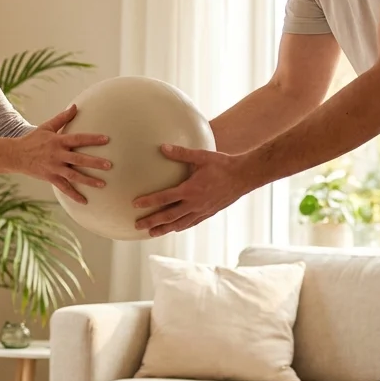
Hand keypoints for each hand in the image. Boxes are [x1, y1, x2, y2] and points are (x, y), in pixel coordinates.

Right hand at [17, 105, 110, 203]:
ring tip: (103, 184)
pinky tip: (85, 201)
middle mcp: (57, 155)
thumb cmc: (33, 139)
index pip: (78, 139)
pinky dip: (74, 195)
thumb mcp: (47, 127)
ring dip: (89, 180)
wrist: (16, 155)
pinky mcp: (50, 178)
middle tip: (109, 165)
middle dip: (94, 163)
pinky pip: (64, 188)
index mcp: (58, 141)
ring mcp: (54, 168)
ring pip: (74, 176)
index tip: (106, 139)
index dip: (92, 139)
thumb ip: (63, 118)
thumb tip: (75, 106)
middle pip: (79, 159)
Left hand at [132, 144, 257, 236]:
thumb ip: (181, 153)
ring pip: (180, 224)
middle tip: (137, 225)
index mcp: (190, 190)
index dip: (149, 201)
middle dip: (152, 221)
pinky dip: (180, 227)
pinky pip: (191, 223)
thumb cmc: (222, 164)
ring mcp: (202, 211)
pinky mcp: (209, 213)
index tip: (135, 204)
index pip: (165, 198)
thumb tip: (162, 147)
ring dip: (164, 229)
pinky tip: (174, 228)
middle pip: (169, 216)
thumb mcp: (201, 156)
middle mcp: (195, 204)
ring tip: (152, 233)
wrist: (244, 176)